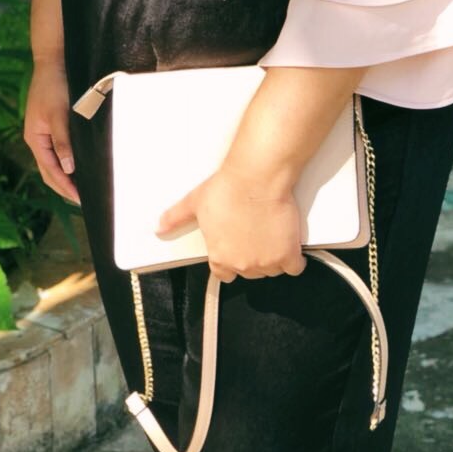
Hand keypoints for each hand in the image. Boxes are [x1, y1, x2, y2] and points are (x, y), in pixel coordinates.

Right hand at [23, 60, 80, 205]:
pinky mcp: (52, 125)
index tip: (82, 199)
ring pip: (55, 162)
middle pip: (50, 171)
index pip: (50, 171)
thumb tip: (68, 169)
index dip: (65, 187)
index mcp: (35, 139)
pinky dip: (69, 162)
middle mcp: (37, 139)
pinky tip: (82, 165)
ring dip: (67, 176)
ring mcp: (44, 133)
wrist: (53, 61)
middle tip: (85, 200)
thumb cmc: (55, 85)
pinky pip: (59, 151)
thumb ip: (63, 141)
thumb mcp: (58, 114)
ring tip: (85, 187)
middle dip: (65, 187)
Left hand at [156, 162, 305, 282]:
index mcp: (220, 258)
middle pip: (250, 271)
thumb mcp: (195, 202)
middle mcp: (243, 265)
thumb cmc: (227, 188)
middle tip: (254, 234)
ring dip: (272, 257)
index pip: (225, 273)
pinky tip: (288, 243)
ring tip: (270, 234)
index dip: (232, 259)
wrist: (257, 177)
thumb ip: (176, 218)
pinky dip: (293, 258)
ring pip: (272, 270)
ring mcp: (267, 263)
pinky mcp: (288, 255)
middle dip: (253, 256)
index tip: (238, 247)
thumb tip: (158, 227)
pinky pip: (294, 267)